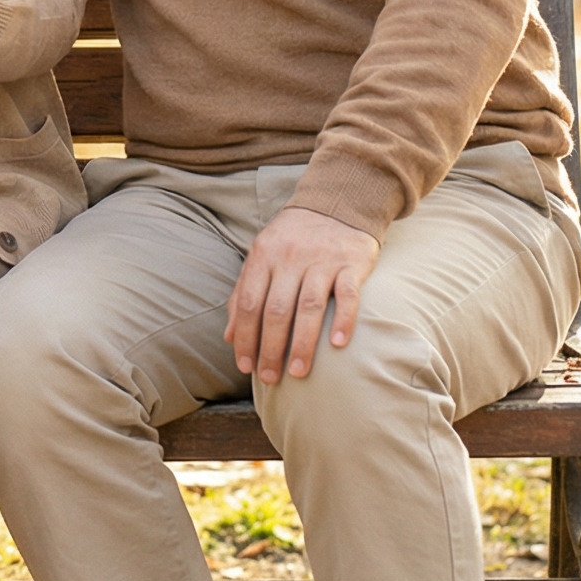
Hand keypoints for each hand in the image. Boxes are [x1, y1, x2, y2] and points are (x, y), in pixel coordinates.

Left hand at [224, 206, 381, 383]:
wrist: (336, 203)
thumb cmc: (293, 238)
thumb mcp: (261, 256)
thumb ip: (243, 293)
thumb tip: (229, 336)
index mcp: (263, 256)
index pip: (249, 303)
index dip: (245, 336)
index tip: (245, 366)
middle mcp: (290, 258)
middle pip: (276, 310)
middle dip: (271, 348)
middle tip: (270, 378)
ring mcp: (322, 260)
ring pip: (308, 307)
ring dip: (302, 343)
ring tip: (297, 372)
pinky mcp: (351, 263)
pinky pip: (347, 294)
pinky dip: (343, 319)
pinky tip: (338, 344)